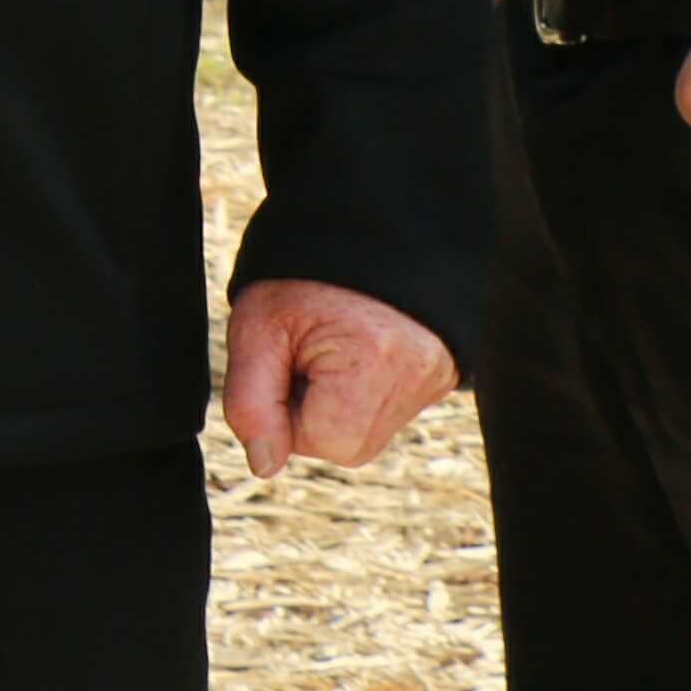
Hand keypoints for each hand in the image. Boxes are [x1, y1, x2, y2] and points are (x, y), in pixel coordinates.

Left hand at [221, 277, 454, 476]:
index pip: (320, 440)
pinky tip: (355, 356)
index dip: (286, 410)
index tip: (286, 360)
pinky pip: (389, 412)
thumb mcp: (257, 327)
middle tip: (305, 354)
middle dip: (314, 411)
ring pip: (368, 434)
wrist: (362, 225)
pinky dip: (363, 395)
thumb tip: (263, 465)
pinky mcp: (441, 377)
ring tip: (331, 350)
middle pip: (348, 445)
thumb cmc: (301, 276)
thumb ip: (250, 402)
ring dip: (338, 405)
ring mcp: (436, 379)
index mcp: (373, 361)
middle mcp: (418, 376)